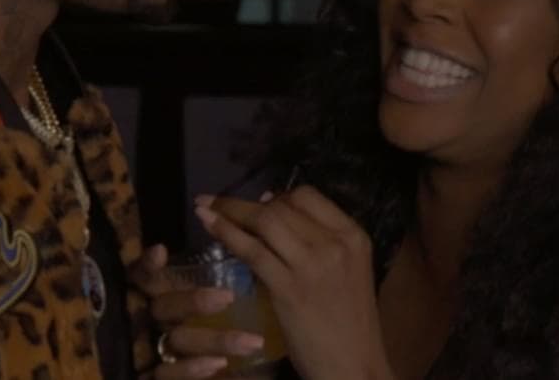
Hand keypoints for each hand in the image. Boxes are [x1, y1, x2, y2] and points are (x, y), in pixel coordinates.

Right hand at [132, 244, 272, 378]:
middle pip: (164, 308)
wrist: (178, 379)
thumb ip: (195, 281)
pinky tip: (219, 364)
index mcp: (151, 298)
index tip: (161, 251)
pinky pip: (166, 375)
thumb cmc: (194, 333)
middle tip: (229, 298)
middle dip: (194, 302)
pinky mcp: (153, 376)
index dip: (147, 266)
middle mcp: (147, 323)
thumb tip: (212, 248)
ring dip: (214, 340)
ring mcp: (148, 352)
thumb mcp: (191, 303)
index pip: (143, 277)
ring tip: (253, 343)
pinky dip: (191, 369)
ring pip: (177, 341)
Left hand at [197, 189, 392, 379]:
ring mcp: (313, 265)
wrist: (354, 366)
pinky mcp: (289, 288)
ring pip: (264, 221)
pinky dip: (226, 233)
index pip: (307, 196)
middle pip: (282, 206)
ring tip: (204, 206)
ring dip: (229, 210)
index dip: (277, 195)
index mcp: (353, 236)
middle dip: (245, 203)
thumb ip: (318, 244)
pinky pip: (251, 250)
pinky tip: (208, 225)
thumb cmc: (348, 325)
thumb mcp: (346, 273)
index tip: (257, 202)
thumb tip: (274, 210)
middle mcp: (335, 244)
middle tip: (219, 203)